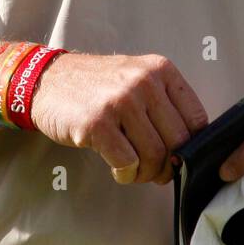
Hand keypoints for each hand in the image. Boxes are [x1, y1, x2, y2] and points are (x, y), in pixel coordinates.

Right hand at [31, 52, 207, 184]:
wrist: (46, 80)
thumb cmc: (95, 87)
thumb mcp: (137, 78)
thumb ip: (165, 104)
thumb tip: (190, 150)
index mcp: (160, 70)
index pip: (197, 119)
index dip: (192, 147)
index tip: (178, 157)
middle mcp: (144, 82)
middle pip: (178, 142)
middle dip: (169, 166)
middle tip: (155, 172)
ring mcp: (120, 101)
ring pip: (155, 155)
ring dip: (146, 173)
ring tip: (134, 170)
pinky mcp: (98, 123)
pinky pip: (127, 162)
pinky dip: (126, 174)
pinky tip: (117, 168)